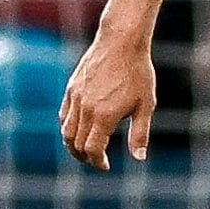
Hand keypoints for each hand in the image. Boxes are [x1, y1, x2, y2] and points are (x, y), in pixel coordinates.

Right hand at [60, 29, 155, 169]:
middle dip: (85, 157)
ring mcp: (75, 98)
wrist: (121, 43)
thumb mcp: (145, 105)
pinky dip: (67, 129)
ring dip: (73, 146)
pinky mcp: (71, 89)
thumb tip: (139, 158)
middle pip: (76, 144)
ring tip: (85, 151)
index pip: (92, 150)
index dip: (97, 162)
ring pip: (66, 131)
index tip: (105, 166)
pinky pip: (64, 116)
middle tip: (96, 161)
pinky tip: (79, 132)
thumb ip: (139, 134)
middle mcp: (85, 109)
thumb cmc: (138, 73)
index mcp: (104, 116)